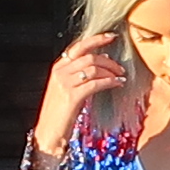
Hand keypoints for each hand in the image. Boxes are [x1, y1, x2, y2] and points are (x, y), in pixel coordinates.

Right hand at [34, 34, 135, 155]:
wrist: (48, 132)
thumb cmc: (59, 113)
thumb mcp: (66, 88)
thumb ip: (79, 73)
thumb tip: (102, 60)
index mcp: (58, 67)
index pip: (79, 46)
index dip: (96, 39)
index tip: (111, 36)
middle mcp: (60, 72)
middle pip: (89, 56)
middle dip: (108, 60)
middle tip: (120, 68)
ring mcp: (65, 84)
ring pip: (93, 68)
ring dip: (111, 71)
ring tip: (120, 77)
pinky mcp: (72, 96)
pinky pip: (95, 83)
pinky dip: (109, 82)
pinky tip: (117, 84)